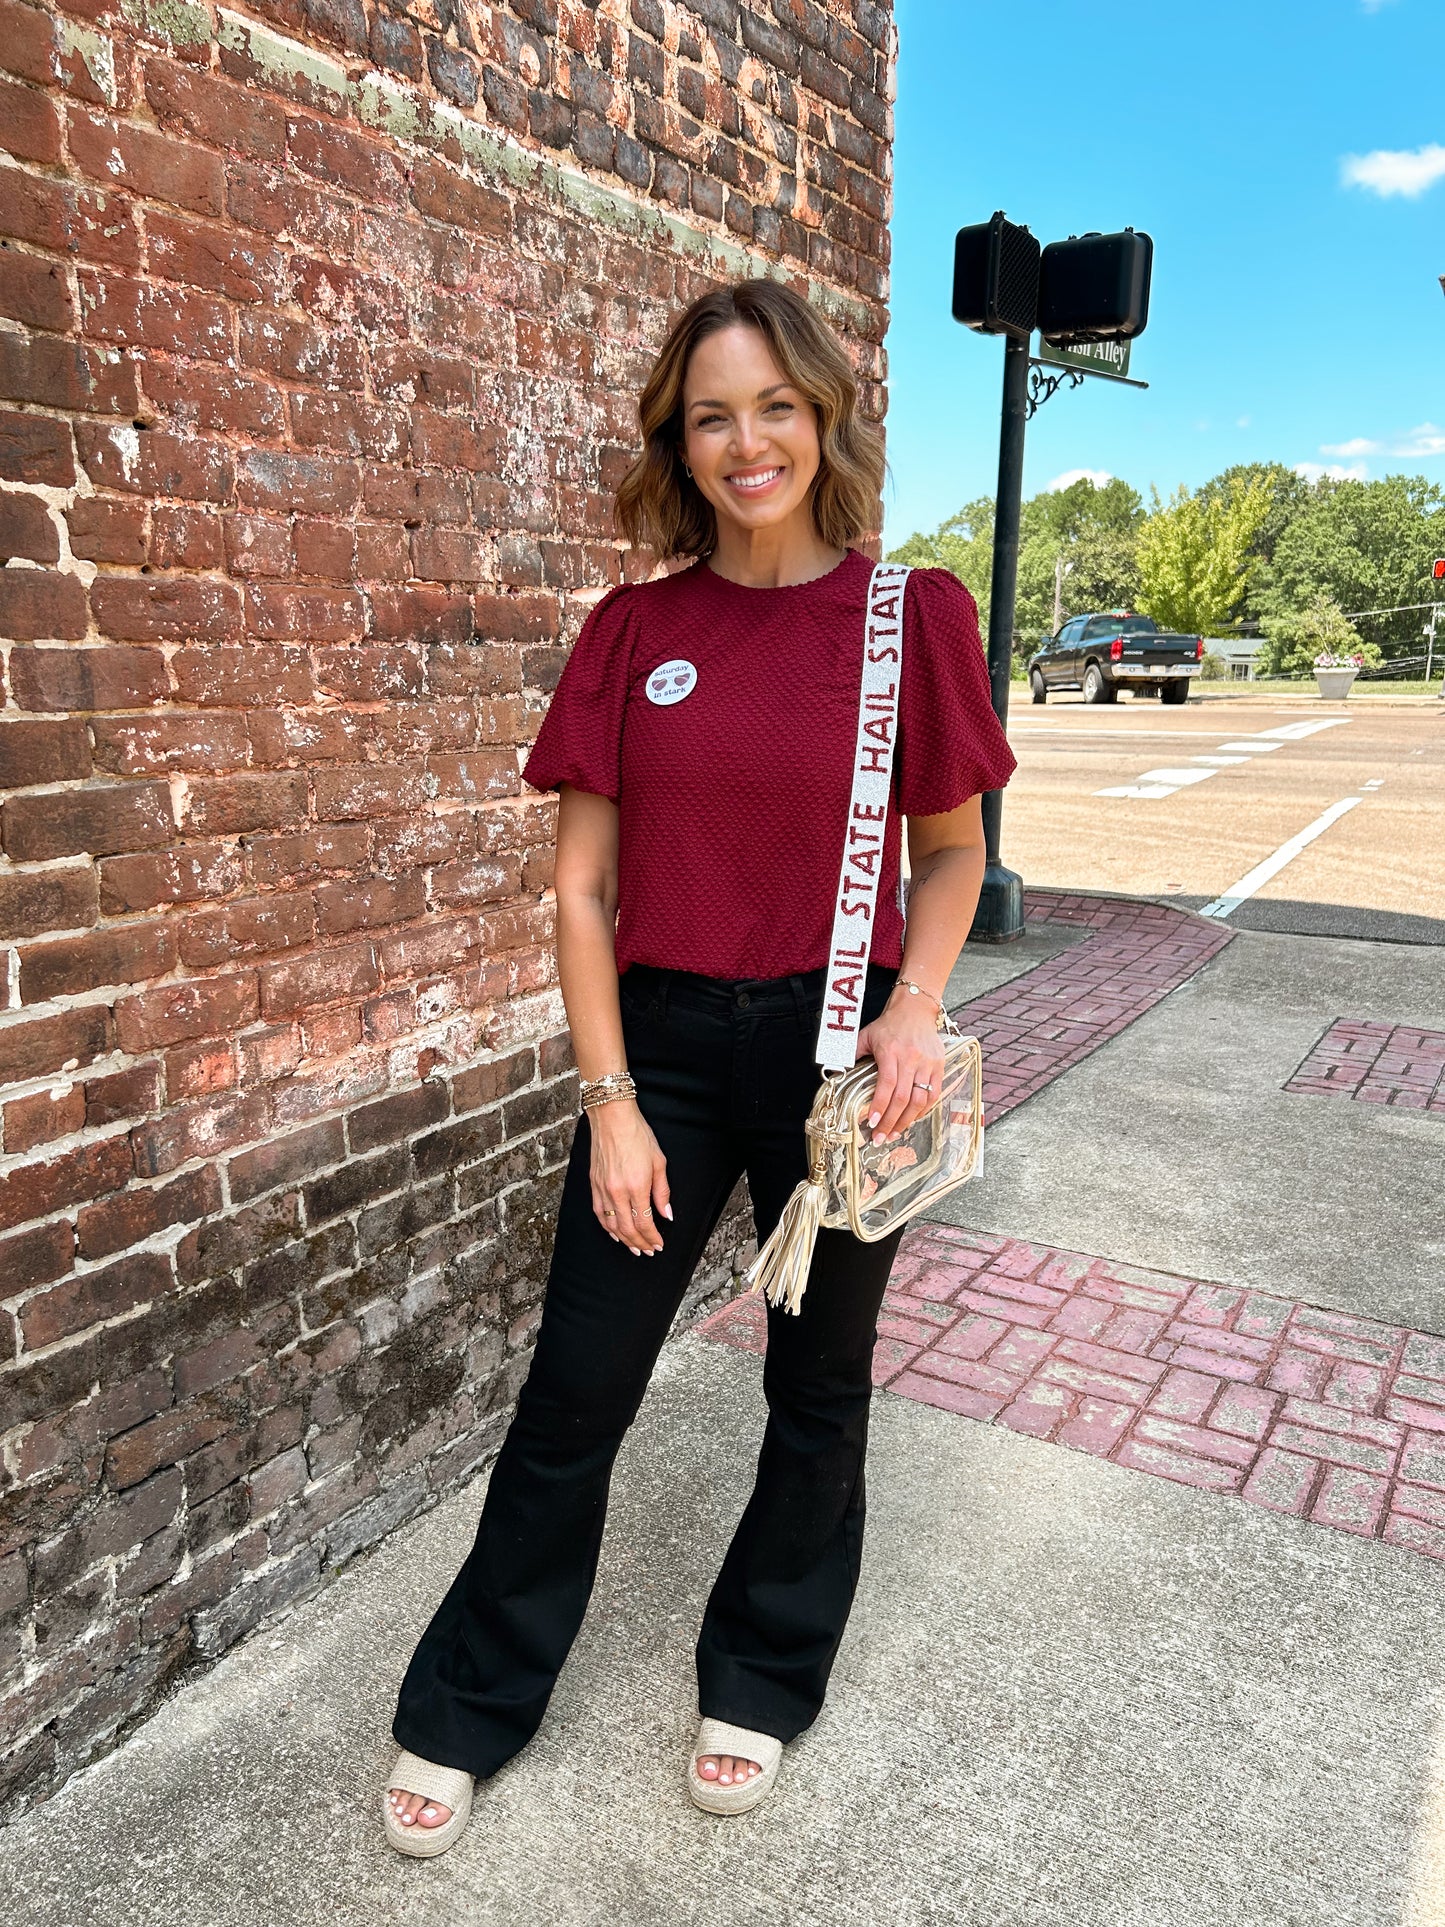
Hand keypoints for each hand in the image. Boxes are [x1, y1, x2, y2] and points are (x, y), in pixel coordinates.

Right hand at [586, 1099, 671, 1255]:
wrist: (612, 1117)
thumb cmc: (638, 1135)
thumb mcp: (659, 1162)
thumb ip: (662, 1192)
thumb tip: (666, 1214)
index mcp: (636, 1186)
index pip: (644, 1223)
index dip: (652, 1237)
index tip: (659, 1245)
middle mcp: (617, 1192)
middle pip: (627, 1229)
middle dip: (639, 1244)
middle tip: (648, 1251)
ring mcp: (603, 1189)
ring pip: (612, 1225)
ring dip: (624, 1240)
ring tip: (634, 1248)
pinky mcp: (593, 1184)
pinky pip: (599, 1214)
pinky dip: (607, 1228)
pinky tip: (614, 1234)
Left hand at [856, 992, 945, 1144]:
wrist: (915, 1010)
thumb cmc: (889, 1025)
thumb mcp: (866, 1035)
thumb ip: (851, 1052)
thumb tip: (836, 1069)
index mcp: (891, 1051)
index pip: (887, 1084)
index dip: (880, 1105)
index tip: (872, 1122)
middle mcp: (911, 1058)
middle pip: (903, 1097)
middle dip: (891, 1121)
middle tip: (880, 1137)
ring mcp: (927, 1063)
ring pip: (920, 1099)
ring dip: (907, 1121)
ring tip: (894, 1133)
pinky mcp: (939, 1066)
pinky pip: (934, 1094)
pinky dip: (923, 1110)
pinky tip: (912, 1119)